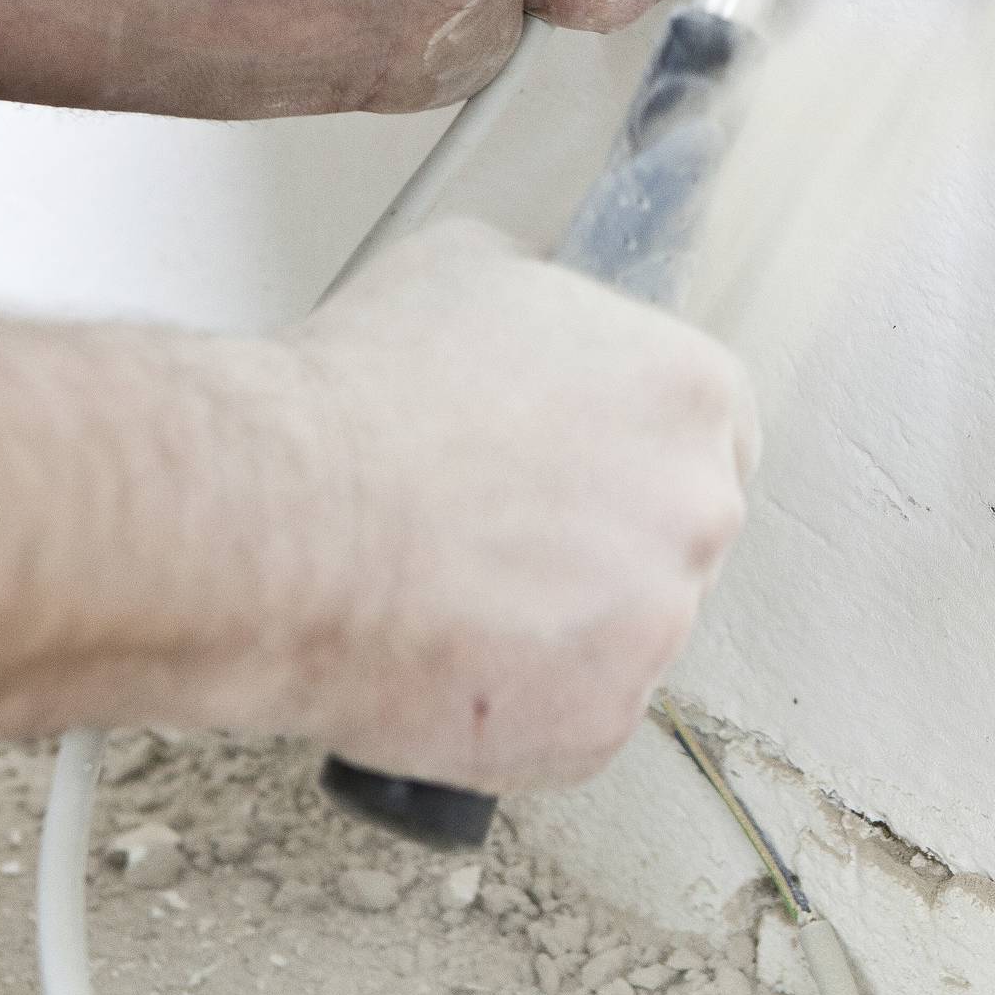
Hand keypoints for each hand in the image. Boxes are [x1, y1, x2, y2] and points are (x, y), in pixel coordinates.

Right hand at [223, 220, 757, 789]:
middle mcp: (698, 509)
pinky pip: (571, 721)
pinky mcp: (597, 723)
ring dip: (560, 629)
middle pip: (675, 537)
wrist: (281, 518)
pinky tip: (443, 663)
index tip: (581, 476)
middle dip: (601, 543)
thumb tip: (539, 331)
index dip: (635, 456)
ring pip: (625, 636)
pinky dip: (516, 708)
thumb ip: (546, 311)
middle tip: (499, 540)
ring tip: (450, 603)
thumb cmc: (359, 393)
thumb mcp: (467, 271)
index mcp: (690, 391)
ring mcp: (657, 626)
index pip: (713, 434)